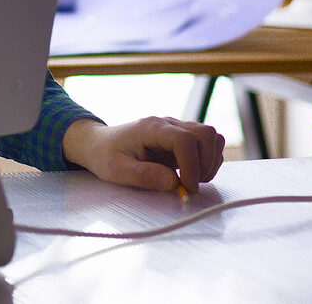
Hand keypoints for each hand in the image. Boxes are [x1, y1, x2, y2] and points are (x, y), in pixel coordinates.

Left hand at [62, 117, 225, 193]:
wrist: (99, 144)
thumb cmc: (105, 155)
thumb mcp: (116, 170)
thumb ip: (143, 175)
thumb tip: (174, 182)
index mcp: (151, 128)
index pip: (184, 139)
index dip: (192, 164)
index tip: (188, 186)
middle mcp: (168, 124)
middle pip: (206, 133)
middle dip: (206, 162)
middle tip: (191, 184)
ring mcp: (177, 129)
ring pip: (212, 137)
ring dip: (210, 161)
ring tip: (192, 180)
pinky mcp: (182, 139)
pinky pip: (208, 145)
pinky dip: (208, 161)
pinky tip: (192, 175)